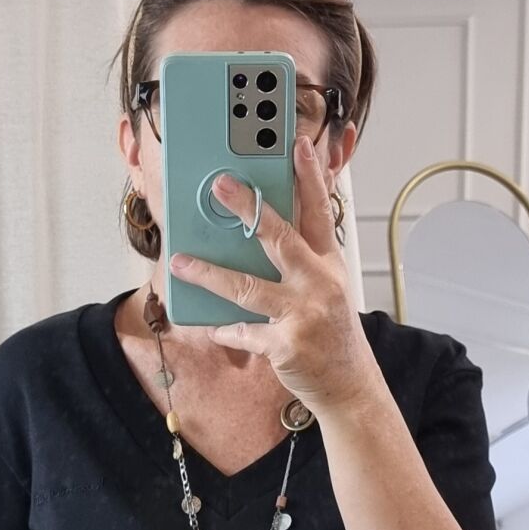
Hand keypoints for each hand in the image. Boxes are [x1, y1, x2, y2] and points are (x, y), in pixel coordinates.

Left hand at [166, 137, 381, 416]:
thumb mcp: (327, 288)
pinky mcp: (286, 345)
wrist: (348, 384)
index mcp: (329, 264)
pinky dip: (224, 329)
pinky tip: (209, 325)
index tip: (297, 145)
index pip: (319, 212)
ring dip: (209, 273)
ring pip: (247, 287)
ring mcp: (303, 314)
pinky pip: (244, 332)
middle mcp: (319, 284)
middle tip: (221, 185)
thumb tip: (261, 229)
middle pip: (280, 237)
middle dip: (248, 209)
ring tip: (180, 261)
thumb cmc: (331, 333)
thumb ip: (302, 259)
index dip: (309, 177)